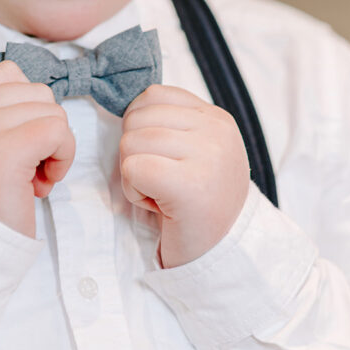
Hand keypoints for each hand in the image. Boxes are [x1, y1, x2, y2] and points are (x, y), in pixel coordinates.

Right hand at [0, 60, 74, 238]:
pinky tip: (45, 182)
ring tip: (35, 178)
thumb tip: (37, 103)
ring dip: (57, 146)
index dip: (29, 105)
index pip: (9, 73)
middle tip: (32, 167)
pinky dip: (63, 157)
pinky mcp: (8, 146)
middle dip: (46, 128)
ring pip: (53, 111)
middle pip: (38, 92)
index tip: (24, 140)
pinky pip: (58, 131)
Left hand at [119, 85, 249, 267]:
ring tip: (162, 193)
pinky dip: (133, 191)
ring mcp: (208, 155)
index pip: (152, 95)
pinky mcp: (190, 185)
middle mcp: (216, 131)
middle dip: (135, 152)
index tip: (163, 158)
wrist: (222, 254)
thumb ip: (170, 123)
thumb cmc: (198, 203)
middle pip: (136, 118)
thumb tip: (127, 106)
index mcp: (217, 118)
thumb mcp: (195, 151)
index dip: (141, 127)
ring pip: (130, 142)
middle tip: (162, 181)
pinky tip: (158, 205)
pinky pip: (132, 169)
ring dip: (133, 174)